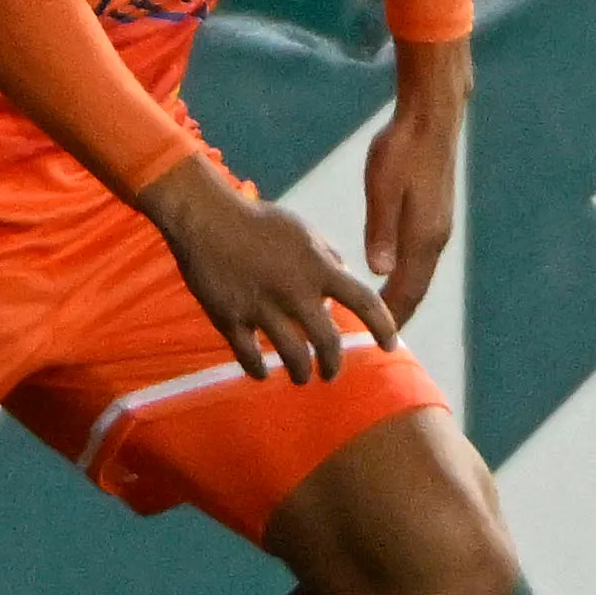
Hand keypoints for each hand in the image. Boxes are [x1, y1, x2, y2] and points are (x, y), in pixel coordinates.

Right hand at [135, 159, 395, 383]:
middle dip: (333, 365)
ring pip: (292, 356)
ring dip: (301, 372)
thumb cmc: (256, 220)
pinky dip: (258, 369)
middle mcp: (295, 291)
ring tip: (301, 377)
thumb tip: (344, 277)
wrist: (205, 217)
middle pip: (327, 342)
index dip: (383, 327)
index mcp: (317, 267)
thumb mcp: (303, 229)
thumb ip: (327, 256)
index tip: (391, 345)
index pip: (364, 302)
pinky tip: (262, 373)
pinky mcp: (230, 318)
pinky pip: (249, 355)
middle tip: (331, 374)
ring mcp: (262, 308)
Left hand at [360, 39, 469, 327]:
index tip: (374, 341)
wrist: (432, 117)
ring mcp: (438, 226)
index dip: (391, 318)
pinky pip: (420, 257)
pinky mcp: (434, 214)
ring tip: (378, 315)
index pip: (407, 291)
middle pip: (416, 289)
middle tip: (375, 339)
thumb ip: (381, 229)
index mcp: (423, 237)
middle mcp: (435, 238)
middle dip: (397, 315)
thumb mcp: (383, 187)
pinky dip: (406, 275)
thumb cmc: (402, 148)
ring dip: (402, 296)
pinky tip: (389, 274)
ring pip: (420, 274)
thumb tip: (378, 271)